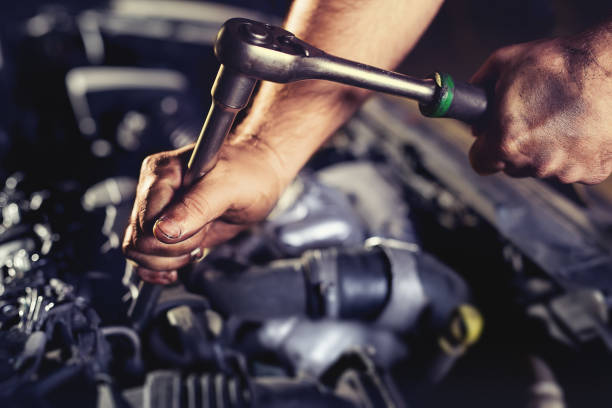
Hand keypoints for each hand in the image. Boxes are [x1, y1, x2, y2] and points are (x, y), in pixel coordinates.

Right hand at [122, 139, 284, 283]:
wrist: (262, 175)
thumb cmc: (249, 171)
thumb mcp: (228, 186)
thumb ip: (196, 207)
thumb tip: (163, 231)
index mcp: (161, 174)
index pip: (145, 223)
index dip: (174, 237)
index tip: (202, 226)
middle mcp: (153, 193)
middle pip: (140, 242)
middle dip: (176, 248)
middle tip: (205, 230)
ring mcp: (158, 213)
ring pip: (141, 254)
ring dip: (173, 258)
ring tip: (201, 239)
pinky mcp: (166, 231)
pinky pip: (147, 259)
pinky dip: (164, 267)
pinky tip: (185, 260)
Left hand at [469, 32, 611, 183]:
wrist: (611, 66)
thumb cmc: (558, 63)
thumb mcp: (504, 64)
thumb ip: (477, 89)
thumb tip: (470, 109)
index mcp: (508, 142)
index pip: (480, 163)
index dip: (484, 148)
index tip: (491, 139)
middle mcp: (536, 163)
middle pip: (511, 166)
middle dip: (515, 146)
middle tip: (531, 119)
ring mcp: (567, 170)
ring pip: (541, 168)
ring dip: (545, 150)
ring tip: (559, 119)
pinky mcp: (593, 171)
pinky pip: (573, 168)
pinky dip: (574, 152)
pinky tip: (579, 128)